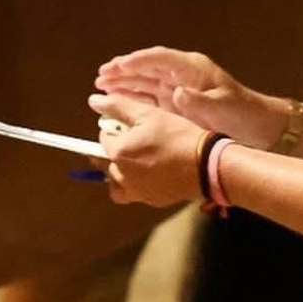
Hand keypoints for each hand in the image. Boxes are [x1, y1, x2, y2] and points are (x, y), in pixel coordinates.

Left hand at [88, 92, 208, 207]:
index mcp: (118, 153)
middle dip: (117, 149)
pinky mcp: (153, 200)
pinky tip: (153, 172)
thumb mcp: (147, 114)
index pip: (103, 138)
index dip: (115, 129)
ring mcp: (138, 191)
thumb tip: (93, 101)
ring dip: (122, 171)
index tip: (131, 125)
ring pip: (118, 182)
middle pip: (108, 160)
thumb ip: (117, 106)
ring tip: (141, 159)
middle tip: (138, 140)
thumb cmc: (178, 136)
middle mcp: (123, 176)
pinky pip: (135, 193)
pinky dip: (137, 184)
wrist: (208, 164)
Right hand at [94, 46, 273, 147]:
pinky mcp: (175, 104)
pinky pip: (147, 97)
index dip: (137, 61)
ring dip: (123, 82)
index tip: (119, 66)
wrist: (259, 129)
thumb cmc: (242, 114)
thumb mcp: (222, 108)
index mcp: (192, 68)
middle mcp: (180, 75)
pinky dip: (131, 96)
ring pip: (143, 81)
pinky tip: (115, 98)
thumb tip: (176, 93)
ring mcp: (176, 88)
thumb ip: (198, 101)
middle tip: (101, 75)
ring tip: (101, 85)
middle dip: (123, 70)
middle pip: (146, 67)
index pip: (159, 58)